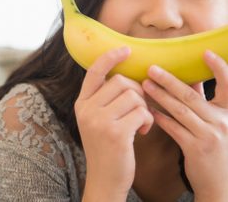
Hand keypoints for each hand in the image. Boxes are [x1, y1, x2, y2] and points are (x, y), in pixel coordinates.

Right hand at [76, 47, 153, 201]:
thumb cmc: (106, 146)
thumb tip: (128, 77)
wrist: (104, 179)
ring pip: (134, 96)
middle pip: (121, 81)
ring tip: (141, 122)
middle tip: (139, 107)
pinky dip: (148, 120)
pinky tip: (142, 131)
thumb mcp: (96, 119)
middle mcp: (86, 109)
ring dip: (144, 108)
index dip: (110, 57)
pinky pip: (141, 112)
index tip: (126, 49)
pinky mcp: (115, 133)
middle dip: (137, 92)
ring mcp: (99, 120)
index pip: (95, 71)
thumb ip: (104, 98)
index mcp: (81, 103)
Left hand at [142, 50, 227, 201]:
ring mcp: (211, 136)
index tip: (206, 52)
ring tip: (145, 85)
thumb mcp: (217, 122)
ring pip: (180, 110)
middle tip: (151, 68)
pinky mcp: (197, 149)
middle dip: (170, 80)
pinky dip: (161, 118)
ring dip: (160, 96)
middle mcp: (224, 122)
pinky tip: (148, 110)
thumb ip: (206, 101)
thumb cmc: (217, 148)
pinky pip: (174, 128)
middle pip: (192, 96)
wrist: (222, 185)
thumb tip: (193, 78)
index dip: (219, 68)